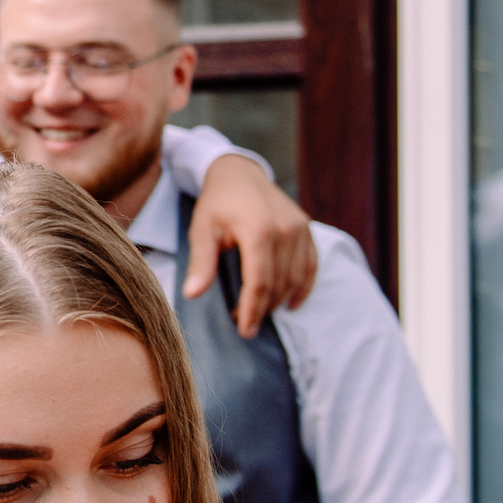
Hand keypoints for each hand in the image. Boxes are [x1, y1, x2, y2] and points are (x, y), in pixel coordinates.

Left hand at [187, 154, 317, 336]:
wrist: (238, 172)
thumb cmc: (216, 202)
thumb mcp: (202, 230)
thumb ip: (201, 262)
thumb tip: (192, 294)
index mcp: (258, 231)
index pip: (259, 283)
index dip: (252, 310)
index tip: (244, 330)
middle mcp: (285, 230)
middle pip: (278, 284)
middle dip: (262, 309)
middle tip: (245, 325)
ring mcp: (299, 229)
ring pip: (295, 278)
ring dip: (278, 300)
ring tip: (258, 312)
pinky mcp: (306, 228)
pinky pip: (310, 265)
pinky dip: (302, 286)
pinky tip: (290, 302)